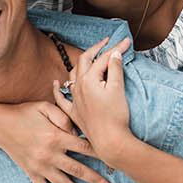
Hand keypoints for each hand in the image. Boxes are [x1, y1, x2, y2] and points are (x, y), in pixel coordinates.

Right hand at [0, 101, 112, 182]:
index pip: (84, 147)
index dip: (101, 154)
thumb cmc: (24, 113)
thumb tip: (78, 131)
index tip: (115, 162)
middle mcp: (50, 154)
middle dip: (96, 181)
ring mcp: (40, 166)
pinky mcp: (31, 172)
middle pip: (78, 170)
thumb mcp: (44, 107)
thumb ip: (63, 116)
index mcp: (56, 136)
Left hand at [52, 37, 135, 167]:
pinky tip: (56, 84)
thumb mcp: (118, 88)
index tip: (127, 41)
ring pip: (72, 76)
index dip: (116, 48)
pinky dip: (58, 89)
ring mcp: (74, 100)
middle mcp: (78, 87)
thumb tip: (115, 53)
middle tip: (107, 43)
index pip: (103, 58)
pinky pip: (61, 98)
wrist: (110, 141)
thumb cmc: (115, 116)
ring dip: (81, 64)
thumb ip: (115, 68)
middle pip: (84, 61)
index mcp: (89, 79)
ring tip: (90, 58)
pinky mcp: (74, 113)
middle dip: (96, 49)